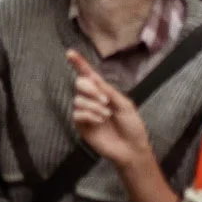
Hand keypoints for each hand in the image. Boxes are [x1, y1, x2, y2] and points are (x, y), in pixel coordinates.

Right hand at [67, 50, 155, 170]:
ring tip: (106, 115)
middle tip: (104, 100)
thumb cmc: (132, 126)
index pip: (88, 75)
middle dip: (90, 89)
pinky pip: (77, 114)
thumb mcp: (125, 104)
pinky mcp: (82, 126)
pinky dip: (89, 115)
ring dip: (94, 106)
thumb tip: (93, 76)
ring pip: (78, 100)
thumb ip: (108, 90)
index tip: (70, 53)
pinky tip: (99, 121)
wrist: (132, 149)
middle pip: (79, 84)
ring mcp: (85, 113)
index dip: (79, 63)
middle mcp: (91, 100)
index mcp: (103, 92)